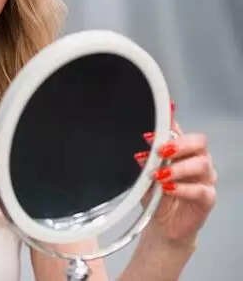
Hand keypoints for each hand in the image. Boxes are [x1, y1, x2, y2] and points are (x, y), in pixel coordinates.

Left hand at [135, 103, 217, 245]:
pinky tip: (169, 189)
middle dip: (178, 144)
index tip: (153, 130)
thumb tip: (142, 151)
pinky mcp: (208, 198)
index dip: (169, 126)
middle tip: (160, 152)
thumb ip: (147, 162)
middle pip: (199, 142)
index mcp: (182, 152)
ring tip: (160, 175)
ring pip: (201, 164)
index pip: (180, 131)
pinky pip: (201, 189)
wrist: (164, 224)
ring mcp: (205, 179)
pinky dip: (182, 188)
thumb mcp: (146, 176)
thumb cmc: (157, 196)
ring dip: (177, 168)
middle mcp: (197, 161)